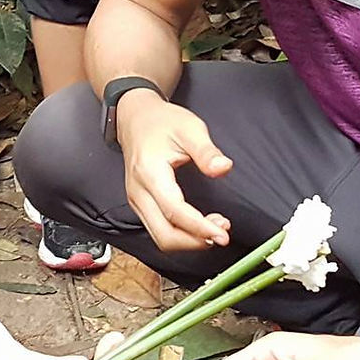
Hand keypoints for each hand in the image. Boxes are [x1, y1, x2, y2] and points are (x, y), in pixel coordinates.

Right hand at [115, 89, 232, 250]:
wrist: (136, 119)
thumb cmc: (162, 123)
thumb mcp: (190, 128)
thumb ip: (207, 151)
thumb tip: (223, 168)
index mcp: (149, 173)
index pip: (174, 212)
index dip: (199, 227)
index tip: (223, 233)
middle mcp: (139, 192)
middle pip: (164, 235)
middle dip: (195, 241)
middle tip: (222, 234)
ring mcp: (136, 201)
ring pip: (160, 237)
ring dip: (189, 241)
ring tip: (215, 229)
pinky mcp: (140, 205)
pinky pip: (158, 230)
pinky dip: (181, 235)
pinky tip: (200, 227)